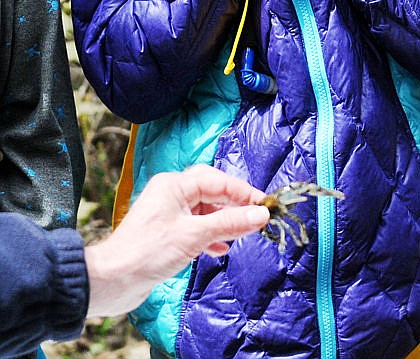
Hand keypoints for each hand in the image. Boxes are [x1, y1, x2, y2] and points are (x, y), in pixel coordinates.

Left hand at [85, 165, 268, 316]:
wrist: (113, 280)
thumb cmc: (149, 251)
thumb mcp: (195, 235)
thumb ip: (230, 223)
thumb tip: (261, 214)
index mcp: (175, 184)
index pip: (218, 181)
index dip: (244, 193)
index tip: (266, 205)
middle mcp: (172, 193)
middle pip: (211, 191)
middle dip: (234, 204)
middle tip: (256, 215)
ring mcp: (168, 212)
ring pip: (205, 209)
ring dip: (224, 221)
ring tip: (242, 233)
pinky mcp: (167, 232)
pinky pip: (196, 226)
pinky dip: (211, 234)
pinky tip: (221, 248)